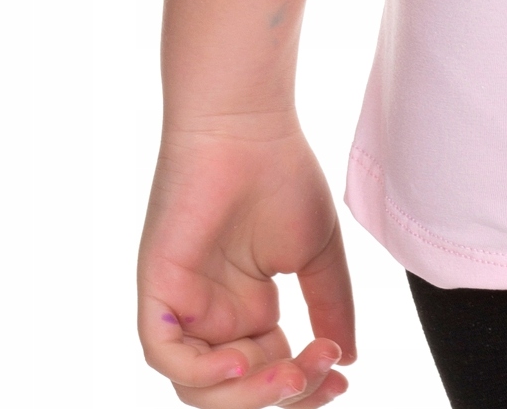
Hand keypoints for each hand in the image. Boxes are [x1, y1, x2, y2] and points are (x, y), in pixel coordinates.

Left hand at [139, 117, 355, 407]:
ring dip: (249, 394)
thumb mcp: (316, 253)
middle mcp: (212, 316)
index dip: (303, 390)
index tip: (342, 381)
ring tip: (291, 371)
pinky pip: (166, 354)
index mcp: (247, 310)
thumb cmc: (280, 172)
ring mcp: (183, 306)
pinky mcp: (158, 289)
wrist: (247, 126)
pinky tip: (242, 363)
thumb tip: (347, 359)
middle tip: (320, 372)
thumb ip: (331, 305)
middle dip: (281, 395)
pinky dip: (201, 373)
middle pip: (236, 393)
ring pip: (199, 388)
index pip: (269, 375)